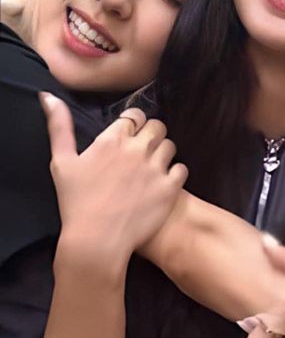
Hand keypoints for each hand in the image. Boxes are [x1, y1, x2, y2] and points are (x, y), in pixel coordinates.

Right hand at [39, 93, 186, 265]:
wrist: (97, 240)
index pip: (135, 116)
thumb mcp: (61, 162)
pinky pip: (182, 168)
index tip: (130, 133)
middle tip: (142, 151)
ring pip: (170, 145)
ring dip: (163, 153)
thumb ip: (59, 126)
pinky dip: (175, 173)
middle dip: (151, 134)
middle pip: (157, 126)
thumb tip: (49, 97)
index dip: (134, 123)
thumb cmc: (76, 202)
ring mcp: (156, 167)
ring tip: (152, 167)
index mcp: (112, 140)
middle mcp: (137, 149)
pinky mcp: (170, 187)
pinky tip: (163, 182)